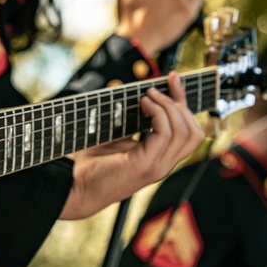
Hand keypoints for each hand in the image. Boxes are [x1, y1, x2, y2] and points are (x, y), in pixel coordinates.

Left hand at [60, 72, 203, 218]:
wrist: (73, 187)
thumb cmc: (90, 163)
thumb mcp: (116, 136)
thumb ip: (131, 121)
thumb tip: (137, 93)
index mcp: (160, 158)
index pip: (188, 131)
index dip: (183, 102)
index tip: (172, 78)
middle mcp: (164, 164)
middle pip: (193, 131)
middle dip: (180, 102)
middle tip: (156, 87)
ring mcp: (158, 167)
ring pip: (184, 131)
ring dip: (168, 106)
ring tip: (147, 95)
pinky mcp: (146, 166)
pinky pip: (166, 134)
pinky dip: (158, 114)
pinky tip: (143, 104)